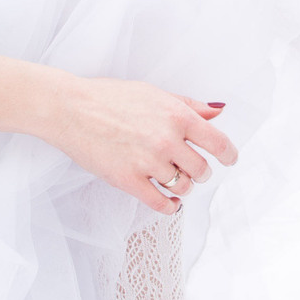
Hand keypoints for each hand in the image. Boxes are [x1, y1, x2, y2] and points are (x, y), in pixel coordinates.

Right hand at [0, 55, 236, 213]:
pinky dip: (170, 206)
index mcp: (177, 115)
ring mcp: (148, 161)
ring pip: (183, 187)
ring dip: (182, 186)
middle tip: (191, 169)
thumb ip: (188, 105)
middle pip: (202, 170)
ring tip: (172, 179)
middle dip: (200, 172)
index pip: (218, 142)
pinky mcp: (128, 180)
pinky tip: (169, 202)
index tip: (229, 160)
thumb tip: (218, 111)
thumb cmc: (110, 97)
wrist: (70, 108)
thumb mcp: (154, 92)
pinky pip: (161, 204)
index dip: (229, 155)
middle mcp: (167, 139)